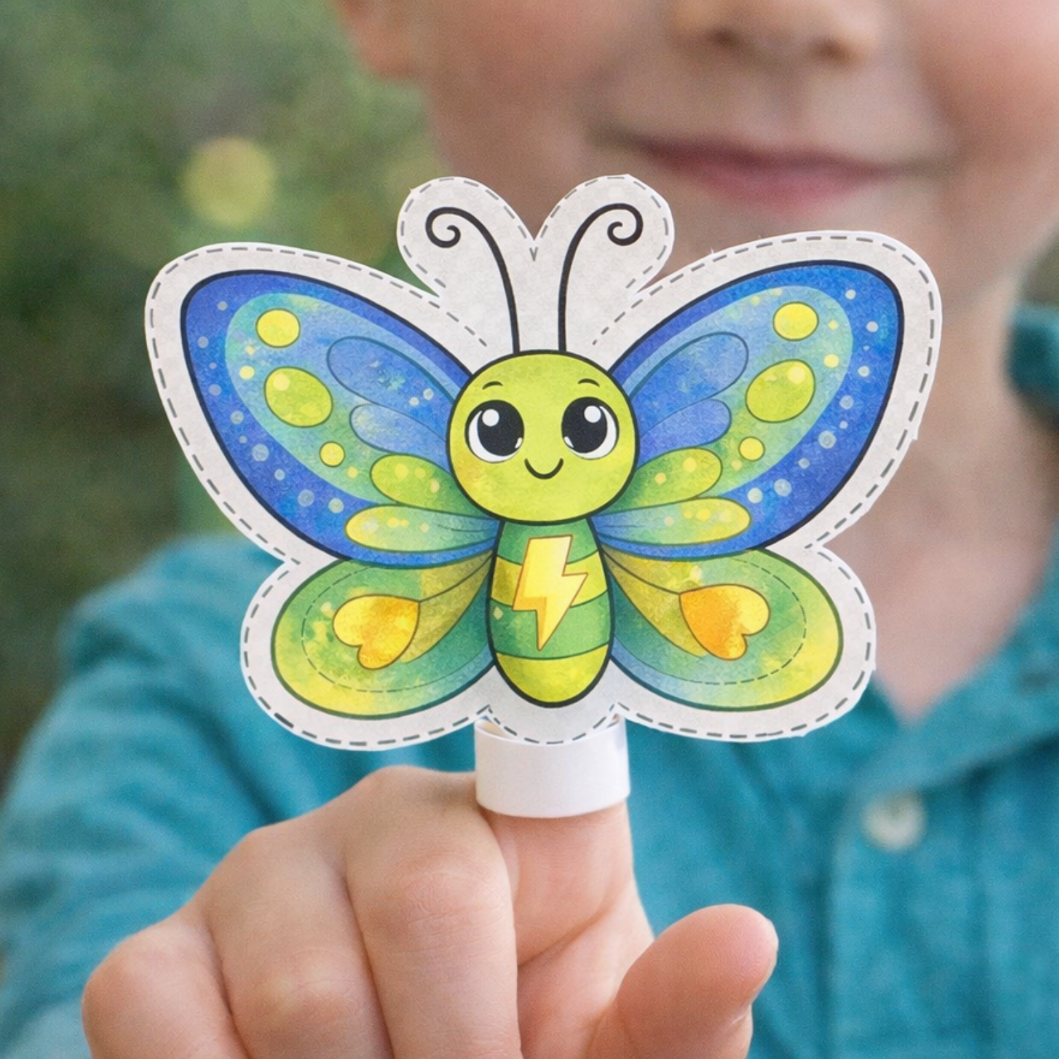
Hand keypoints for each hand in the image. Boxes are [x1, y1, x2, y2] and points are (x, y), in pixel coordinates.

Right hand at [83, 766, 776, 1057]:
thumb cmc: (525, 1050)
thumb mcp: (606, 1050)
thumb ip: (666, 1015)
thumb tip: (745, 936)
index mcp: (516, 824)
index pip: (545, 736)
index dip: (552, 684)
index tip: (577, 723)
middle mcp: (385, 817)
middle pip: (429, 905)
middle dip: (458, 1051)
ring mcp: (262, 876)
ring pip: (299, 986)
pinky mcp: (157, 951)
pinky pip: (145, 1006)